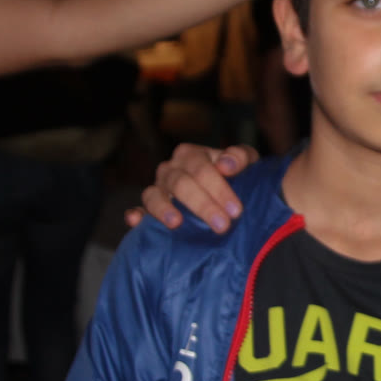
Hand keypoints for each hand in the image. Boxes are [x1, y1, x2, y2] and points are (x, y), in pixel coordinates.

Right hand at [125, 144, 258, 233]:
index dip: (218, 188)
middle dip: (202, 205)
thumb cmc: (235, 177)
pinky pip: (138, 210)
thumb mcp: (245, 163)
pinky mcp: (148, 209)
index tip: (236, 210)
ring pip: (154, 195)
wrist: (226, 197)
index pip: (201, 167)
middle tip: (222, 225)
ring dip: (164, 209)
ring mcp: (157, 189)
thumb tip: (226, 165)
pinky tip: (135, 221)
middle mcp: (170, 169)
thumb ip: (240, 157)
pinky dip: (136, 215)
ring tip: (176, 223)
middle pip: (180, 183)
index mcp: (191, 155)